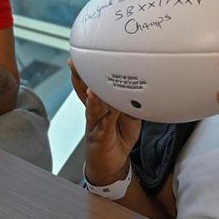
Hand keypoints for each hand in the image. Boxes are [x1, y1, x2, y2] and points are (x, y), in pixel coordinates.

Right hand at [69, 62, 141, 183]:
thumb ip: (131, 101)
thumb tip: (142, 87)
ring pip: (91, 106)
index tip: (81, 55)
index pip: (91, 84)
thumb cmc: (117, 137)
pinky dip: (100, 114)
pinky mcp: (99, 137)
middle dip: (80, 76)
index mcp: (101, 105)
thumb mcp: (128, 116)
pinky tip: (98, 104)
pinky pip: (101, 123)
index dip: (86, 70)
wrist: (111, 164)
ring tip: (90, 83)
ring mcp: (95, 124)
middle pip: (84, 91)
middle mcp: (94, 112)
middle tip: (75, 61)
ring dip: (91, 94)